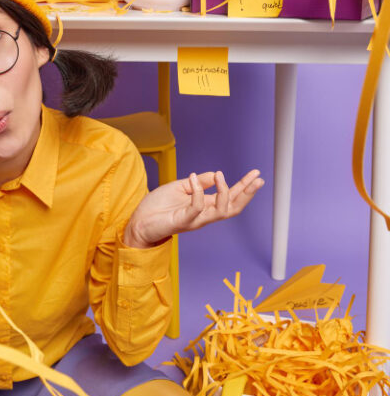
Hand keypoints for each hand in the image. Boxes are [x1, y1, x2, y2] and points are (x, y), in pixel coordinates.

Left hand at [123, 169, 264, 247]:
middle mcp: (203, 215)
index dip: (244, 187)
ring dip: (224, 192)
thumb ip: (198, 183)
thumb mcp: (180, 188)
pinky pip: (196, 208)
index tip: (255, 174)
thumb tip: (214, 174)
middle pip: (233, 207)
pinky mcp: (182, 221)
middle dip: (246, 193)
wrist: (138, 222)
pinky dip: (198, 192)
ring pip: (221, 211)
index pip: (230, 197)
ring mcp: (194, 219)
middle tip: (257, 179)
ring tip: (220, 175)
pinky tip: (194, 177)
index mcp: (204, 206)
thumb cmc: (157, 207)